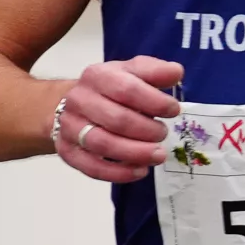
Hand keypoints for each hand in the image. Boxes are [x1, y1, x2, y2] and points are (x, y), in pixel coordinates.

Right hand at [56, 57, 184, 182]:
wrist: (75, 104)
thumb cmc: (112, 88)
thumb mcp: (133, 72)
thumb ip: (155, 71)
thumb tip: (176, 72)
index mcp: (97, 76)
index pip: (126, 89)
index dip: (154, 102)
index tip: (173, 110)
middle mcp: (79, 100)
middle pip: (116, 120)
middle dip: (147, 130)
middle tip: (164, 134)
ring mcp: (70, 127)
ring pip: (102, 144)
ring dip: (135, 153)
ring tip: (159, 155)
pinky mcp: (68, 151)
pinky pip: (91, 167)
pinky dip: (118, 173)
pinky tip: (140, 171)